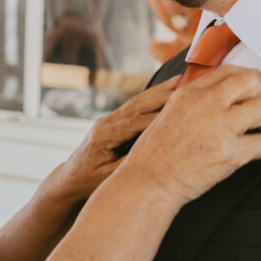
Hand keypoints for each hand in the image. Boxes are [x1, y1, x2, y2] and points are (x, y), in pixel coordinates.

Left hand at [53, 78, 179, 202]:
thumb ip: (131, 162)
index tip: (183, 111)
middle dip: (164, 95)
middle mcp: (106, 122)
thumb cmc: (88, 181)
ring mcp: (109, 120)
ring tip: (183, 79)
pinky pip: (136, 105)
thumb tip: (156, 151)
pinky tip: (170, 89)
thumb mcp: (110, 177)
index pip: (137, 123)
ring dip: (161, 90)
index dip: (160, 117)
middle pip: (139, 104)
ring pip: (138, 101)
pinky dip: (154, 96)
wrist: (71, 178)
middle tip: (190, 85)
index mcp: (104, 135)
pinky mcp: (114, 121)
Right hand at [124, 65, 260, 206]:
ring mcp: (219, 127)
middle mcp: (206, 104)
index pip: (231, 70)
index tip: (256, 90)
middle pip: (253, 81)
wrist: (149, 180)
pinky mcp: (229, 153)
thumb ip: (195, 99)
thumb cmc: (157, 152)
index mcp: (190, 93)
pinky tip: (255, 152)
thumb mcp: (170, 112)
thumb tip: (225, 93)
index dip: (250, 79)